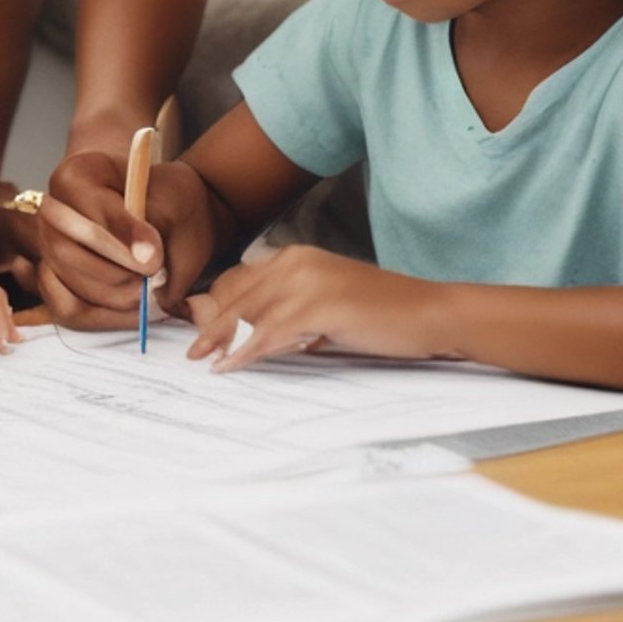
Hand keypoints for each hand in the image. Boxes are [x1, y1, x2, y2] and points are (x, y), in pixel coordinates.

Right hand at [35, 149, 217, 330]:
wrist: (163, 210)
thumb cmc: (165, 200)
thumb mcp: (168, 201)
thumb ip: (150, 228)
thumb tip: (143, 259)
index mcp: (74, 176)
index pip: (87, 211)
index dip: (121, 238)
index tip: (155, 259)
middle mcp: (50, 211)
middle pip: (64, 250)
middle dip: (113, 272)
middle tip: (153, 278)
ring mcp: (47, 246)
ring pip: (63, 282)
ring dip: (111, 296)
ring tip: (147, 294)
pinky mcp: (56, 277)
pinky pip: (67, 307)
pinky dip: (102, 314)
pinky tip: (132, 309)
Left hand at [185, 247, 448, 371]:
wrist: (430, 314)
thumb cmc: (381, 315)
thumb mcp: (325, 306)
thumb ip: (291, 312)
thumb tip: (258, 334)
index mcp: (296, 257)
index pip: (241, 280)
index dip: (218, 305)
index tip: (199, 328)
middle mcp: (296, 261)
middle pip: (239, 295)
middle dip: (212, 325)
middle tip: (192, 350)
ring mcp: (308, 280)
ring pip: (250, 313)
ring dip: (223, 340)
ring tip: (205, 360)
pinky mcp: (320, 305)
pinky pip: (271, 331)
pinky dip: (247, 351)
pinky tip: (231, 364)